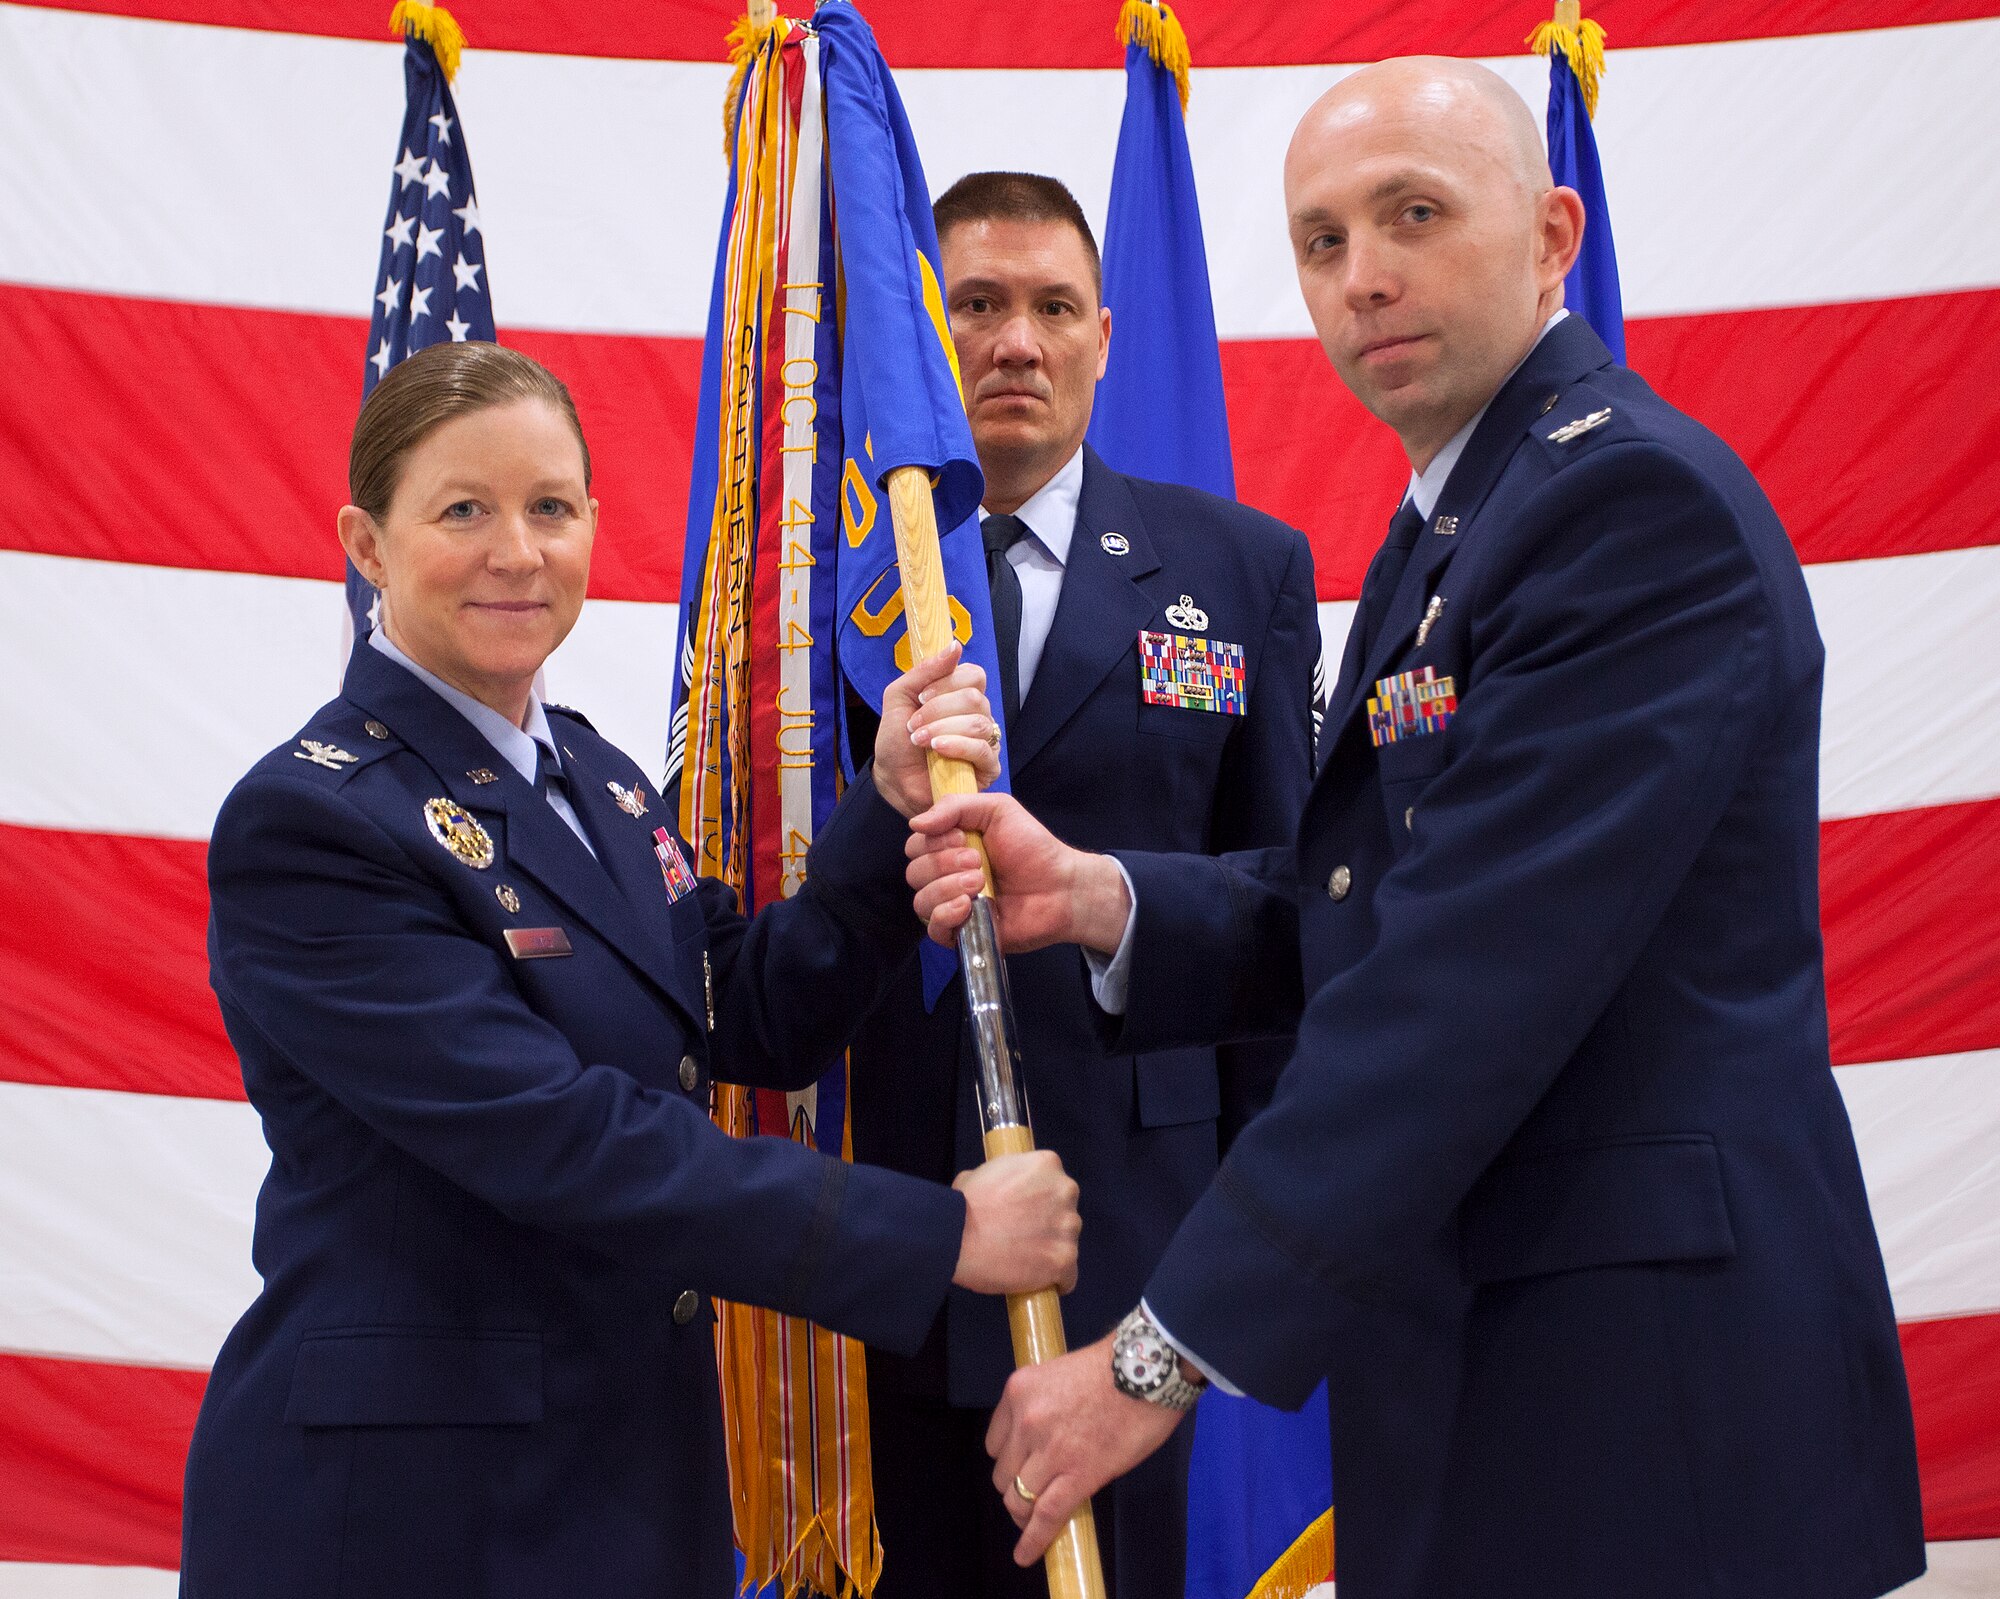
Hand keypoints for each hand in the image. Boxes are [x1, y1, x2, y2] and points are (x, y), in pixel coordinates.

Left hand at [873, 643, 1001, 818]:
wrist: (893, 778)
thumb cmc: (898, 738)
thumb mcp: (900, 697)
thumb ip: (925, 670)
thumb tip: (955, 646)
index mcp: (961, 695)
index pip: (974, 675)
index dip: (948, 682)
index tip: (922, 696)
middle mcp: (978, 715)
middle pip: (975, 698)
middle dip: (938, 710)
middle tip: (915, 724)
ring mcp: (986, 741)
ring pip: (978, 723)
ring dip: (942, 729)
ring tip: (919, 740)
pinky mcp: (988, 767)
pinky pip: (984, 750)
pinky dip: (958, 746)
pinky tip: (938, 750)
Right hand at [906, 793, 1131, 953]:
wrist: (1060, 886)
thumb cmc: (1031, 847)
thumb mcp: (997, 810)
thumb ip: (955, 806)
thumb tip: (915, 823)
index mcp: (949, 848)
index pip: (915, 846)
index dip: (933, 842)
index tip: (963, 838)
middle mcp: (945, 877)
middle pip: (914, 872)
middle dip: (943, 864)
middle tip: (978, 862)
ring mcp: (951, 907)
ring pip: (921, 901)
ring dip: (947, 888)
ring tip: (980, 883)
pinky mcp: (962, 933)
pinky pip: (933, 929)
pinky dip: (945, 915)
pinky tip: (967, 906)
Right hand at [951, 1151, 1081, 1295]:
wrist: (957, 1236)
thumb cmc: (963, 1205)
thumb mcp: (981, 1173)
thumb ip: (1001, 1178)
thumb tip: (997, 1189)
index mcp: (1047, 1164)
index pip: (1054, 1183)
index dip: (1039, 1200)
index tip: (1025, 1213)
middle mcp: (1065, 1191)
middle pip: (1064, 1211)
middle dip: (1048, 1224)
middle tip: (1022, 1236)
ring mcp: (1067, 1227)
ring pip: (1067, 1242)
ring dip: (1050, 1251)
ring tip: (1023, 1261)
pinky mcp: (1064, 1260)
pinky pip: (1068, 1275)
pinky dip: (1055, 1280)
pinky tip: (1037, 1281)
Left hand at [987, 1333, 1185, 1564]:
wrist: (1148, 1370)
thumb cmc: (1114, 1368)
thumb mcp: (1060, 1376)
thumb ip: (1043, 1407)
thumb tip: (1044, 1441)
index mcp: (1019, 1391)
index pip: (995, 1443)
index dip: (1009, 1461)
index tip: (1021, 1468)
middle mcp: (1026, 1420)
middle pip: (1003, 1473)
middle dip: (1016, 1487)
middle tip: (1034, 1493)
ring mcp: (1049, 1450)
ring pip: (1018, 1498)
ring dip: (1024, 1514)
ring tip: (1033, 1522)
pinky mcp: (1077, 1475)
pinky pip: (1045, 1516)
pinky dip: (1033, 1540)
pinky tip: (1026, 1554)